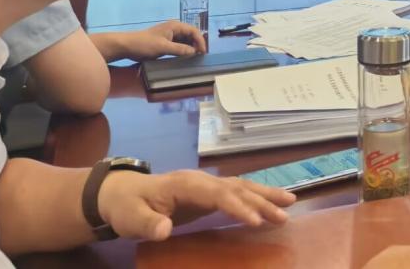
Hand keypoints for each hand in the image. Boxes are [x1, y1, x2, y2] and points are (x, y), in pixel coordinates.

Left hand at [97, 169, 293, 241]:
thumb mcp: (131, 218)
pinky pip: (236, 192)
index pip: (219, 195)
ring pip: (241, 187)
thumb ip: (149, 224)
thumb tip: (165, 230)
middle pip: (237, 187)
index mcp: (186, 184)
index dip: (238, 207)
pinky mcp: (207, 193)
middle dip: (263, 199)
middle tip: (287, 212)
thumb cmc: (126, 206)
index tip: (257, 222)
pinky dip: (255, 197)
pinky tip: (269, 204)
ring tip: (290, 203)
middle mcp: (201, 180)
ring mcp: (205, 185)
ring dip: (265, 195)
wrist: (118, 194)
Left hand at [106, 20, 207, 60]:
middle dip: (197, 44)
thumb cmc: (144, 44)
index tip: (203, 53)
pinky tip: (184, 58)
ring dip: (190, 48)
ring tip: (194, 58)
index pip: (194, 31)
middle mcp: (174, 29)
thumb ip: (180, 49)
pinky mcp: (165, 42)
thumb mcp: (163, 47)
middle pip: (191, 35)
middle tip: (200, 56)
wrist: (127, 46)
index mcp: (175, 26)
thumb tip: (194, 52)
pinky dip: (183, 50)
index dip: (200, 41)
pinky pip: (178, 45)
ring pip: (185, 41)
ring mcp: (169, 35)